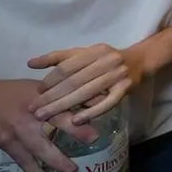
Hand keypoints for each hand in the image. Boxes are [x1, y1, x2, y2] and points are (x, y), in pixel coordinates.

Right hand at [0, 79, 98, 171]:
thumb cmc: (11, 92)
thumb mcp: (37, 87)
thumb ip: (62, 94)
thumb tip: (92, 99)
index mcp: (42, 95)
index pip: (66, 98)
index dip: (83, 102)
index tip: (102, 105)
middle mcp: (33, 111)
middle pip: (56, 119)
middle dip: (75, 129)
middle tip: (93, 138)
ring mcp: (19, 128)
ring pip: (39, 145)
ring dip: (55, 159)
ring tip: (71, 171)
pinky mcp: (7, 142)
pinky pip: (22, 159)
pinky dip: (32, 170)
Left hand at [27, 44, 144, 122]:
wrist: (140, 60)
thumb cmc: (107, 58)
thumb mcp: (85, 53)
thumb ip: (58, 58)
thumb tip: (30, 63)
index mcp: (94, 51)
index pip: (67, 66)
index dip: (50, 80)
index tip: (36, 93)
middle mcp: (106, 61)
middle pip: (74, 81)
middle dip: (51, 97)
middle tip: (33, 109)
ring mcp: (117, 75)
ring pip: (86, 92)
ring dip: (64, 106)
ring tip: (45, 116)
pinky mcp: (126, 89)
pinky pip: (107, 103)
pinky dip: (91, 112)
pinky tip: (76, 121)